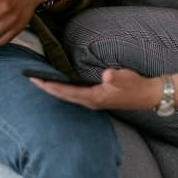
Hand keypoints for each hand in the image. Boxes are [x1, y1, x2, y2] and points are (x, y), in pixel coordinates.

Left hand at [29, 67, 161, 111]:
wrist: (147, 95)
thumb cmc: (135, 85)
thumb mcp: (126, 79)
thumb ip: (115, 77)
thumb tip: (105, 75)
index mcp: (94, 97)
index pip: (66, 92)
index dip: (51, 86)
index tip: (36, 80)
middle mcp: (90, 102)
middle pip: (62, 96)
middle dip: (46, 88)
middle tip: (31, 78)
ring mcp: (92, 101)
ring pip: (66, 96)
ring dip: (53, 89)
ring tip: (40, 81)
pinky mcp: (96, 98)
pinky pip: (73, 94)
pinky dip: (62, 89)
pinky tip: (59, 84)